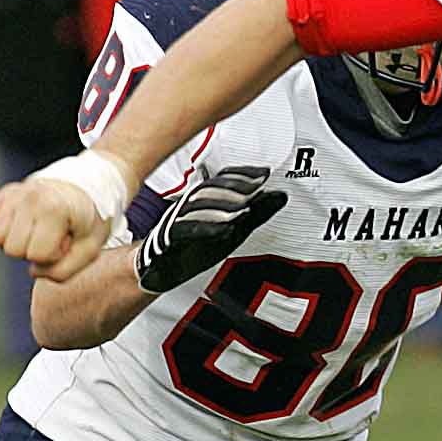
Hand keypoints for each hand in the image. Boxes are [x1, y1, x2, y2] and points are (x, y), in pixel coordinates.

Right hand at [0, 171, 114, 282]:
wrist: (84, 190)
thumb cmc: (87, 222)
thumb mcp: (89, 250)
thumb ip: (63, 271)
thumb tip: (32, 270)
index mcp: (54, 209)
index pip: (36, 255)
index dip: (52, 256)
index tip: (65, 241)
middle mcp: (29, 197)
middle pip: (11, 249)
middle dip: (32, 249)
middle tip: (51, 235)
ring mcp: (12, 192)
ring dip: (15, 238)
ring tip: (36, 228)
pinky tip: (17, 222)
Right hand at [132, 164, 287, 294]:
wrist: (159, 268)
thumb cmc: (196, 245)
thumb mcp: (233, 229)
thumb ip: (257, 213)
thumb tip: (282, 196)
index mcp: (204, 198)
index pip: (223, 179)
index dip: (243, 174)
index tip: (265, 173)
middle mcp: (190, 204)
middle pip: (212, 188)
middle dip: (236, 185)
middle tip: (259, 184)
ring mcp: (178, 220)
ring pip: (200, 206)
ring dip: (224, 205)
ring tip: (246, 206)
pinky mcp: (169, 239)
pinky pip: (186, 231)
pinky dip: (206, 229)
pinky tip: (224, 231)